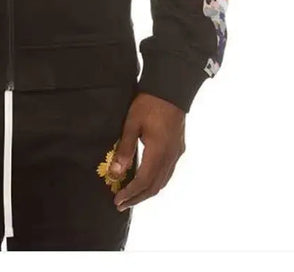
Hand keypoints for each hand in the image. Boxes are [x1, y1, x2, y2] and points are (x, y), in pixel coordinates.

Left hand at [108, 92, 185, 212]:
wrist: (171, 90)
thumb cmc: (149, 104)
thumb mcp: (131, 124)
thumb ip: (124, 149)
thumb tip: (115, 173)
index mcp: (158, 153)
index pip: (143, 182)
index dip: (130, 194)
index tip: (117, 201)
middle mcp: (170, 158)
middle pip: (154, 187)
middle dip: (137, 198)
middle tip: (121, 204)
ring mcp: (176, 154)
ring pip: (163, 181)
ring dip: (147, 192)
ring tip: (132, 196)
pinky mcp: (178, 148)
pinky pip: (167, 173)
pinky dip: (155, 181)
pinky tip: (146, 180)